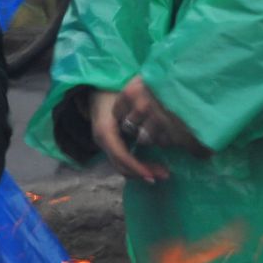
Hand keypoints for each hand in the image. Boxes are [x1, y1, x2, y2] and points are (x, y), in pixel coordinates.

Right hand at [91, 77, 205, 183]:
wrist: (97, 87)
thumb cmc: (115, 90)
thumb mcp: (127, 97)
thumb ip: (142, 110)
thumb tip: (162, 122)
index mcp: (105, 131)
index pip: (122, 156)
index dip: (138, 167)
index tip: (155, 174)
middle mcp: (103, 141)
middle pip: (122, 165)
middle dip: (143, 172)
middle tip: (165, 174)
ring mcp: (105, 145)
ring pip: (122, 166)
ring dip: (142, 171)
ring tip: (162, 172)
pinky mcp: (111, 145)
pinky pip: (123, 160)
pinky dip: (137, 166)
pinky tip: (152, 167)